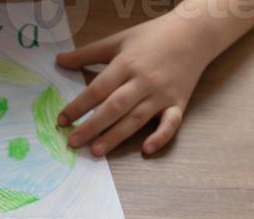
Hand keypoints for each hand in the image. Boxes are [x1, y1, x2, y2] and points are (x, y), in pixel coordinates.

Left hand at [55, 12, 215, 156]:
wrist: (193, 33)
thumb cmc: (153, 37)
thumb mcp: (118, 40)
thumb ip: (87, 53)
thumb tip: (59, 61)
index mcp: (126, 64)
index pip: (98, 89)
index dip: (78, 106)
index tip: (61, 120)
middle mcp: (143, 81)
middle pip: (114, 107)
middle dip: (92, 126)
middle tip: (73, 142)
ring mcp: (161, 94)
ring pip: (136, 119)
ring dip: (116, 136)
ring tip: (97, 151)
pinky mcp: (178, 103)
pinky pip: (171, 123)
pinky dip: (161, 137)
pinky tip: (146, 150)